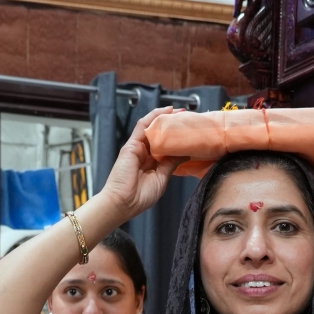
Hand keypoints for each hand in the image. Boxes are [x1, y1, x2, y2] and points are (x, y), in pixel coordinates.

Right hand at [96, 107, 183, 222]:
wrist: (123, 203)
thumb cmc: (140, 197)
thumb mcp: (162, 178)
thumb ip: (171, 164)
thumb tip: (185, 153)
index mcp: (152, 164)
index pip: (166, 146)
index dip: (177, 138)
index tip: (190, 132)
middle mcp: (145, 154)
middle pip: (159, 135)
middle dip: (172, 125)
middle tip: (187, 117)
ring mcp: (137, 148)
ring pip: (152, 128)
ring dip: (165, 117)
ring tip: (179, 111)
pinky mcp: (132, 145)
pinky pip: (143, 126)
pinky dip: (154, 117)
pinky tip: (165, 111)